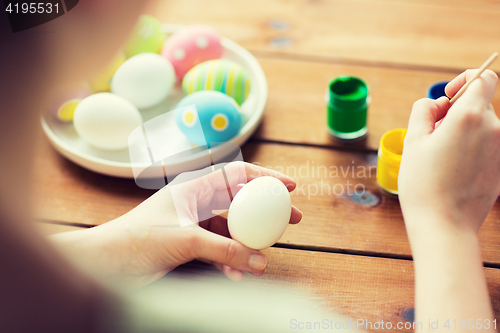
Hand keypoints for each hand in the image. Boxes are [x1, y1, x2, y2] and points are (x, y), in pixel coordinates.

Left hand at [51, 162, 301, 288]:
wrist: (107, 262)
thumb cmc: (137, 239)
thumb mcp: (185, 240)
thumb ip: (224, 250)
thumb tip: (260, 260)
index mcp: (195, 187)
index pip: (237, 174)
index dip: (266, 177)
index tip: (289, 187)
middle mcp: (197, 202)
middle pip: (241, 202)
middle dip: (266, 213)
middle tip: (291, 220)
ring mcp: (195, 224)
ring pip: (232, 231)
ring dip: (247, 245)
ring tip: (262, 261)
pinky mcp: (190, 245)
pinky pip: (220, 250)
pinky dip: (230, 261)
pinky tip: (237, 275)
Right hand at [399, 69, 499, 235]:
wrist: (444, 225)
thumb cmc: (423, 183)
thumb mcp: (413, 141)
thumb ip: (424, 110)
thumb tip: (438, 104)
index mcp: (470, 117)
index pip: (484, 79)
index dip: (464, 81)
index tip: (447, 98)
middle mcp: (493, 129)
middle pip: (480, 104)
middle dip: (456, 112)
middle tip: (432, 136)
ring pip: (483, 126)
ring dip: (463, 132)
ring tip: (440, 157)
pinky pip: (487, 146)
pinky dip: (471, 149)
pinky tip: (453, 171)